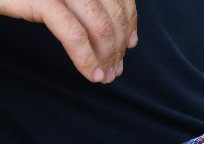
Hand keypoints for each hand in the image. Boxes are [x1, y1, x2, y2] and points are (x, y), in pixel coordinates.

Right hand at [0, 0, 137, 82]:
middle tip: (116, 69)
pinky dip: (86, 58)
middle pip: (113, 13)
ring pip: (100, 26)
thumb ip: (80, 2)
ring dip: (106, 56)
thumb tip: (110, 29)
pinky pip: (73, 34)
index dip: (129, 21)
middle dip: (118, 45)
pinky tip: (91, 73)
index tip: (130, 44)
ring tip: (105, 76)